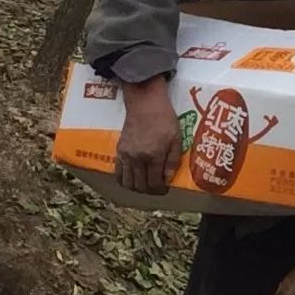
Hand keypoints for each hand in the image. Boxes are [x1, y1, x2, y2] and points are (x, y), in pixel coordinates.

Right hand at [116, 76, 182, 194]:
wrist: (145, 103)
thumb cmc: (164, 119)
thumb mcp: (177, 139)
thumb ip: (173, 161)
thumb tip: (167, 179)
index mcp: (154, 156)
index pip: (154, 184)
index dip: (160, 191)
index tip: (165, 189)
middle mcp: (137, 158)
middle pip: (140, 186)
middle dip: (150, 191)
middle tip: (157, 188)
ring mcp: (126, 155)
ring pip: (127, 183)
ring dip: (137, 188)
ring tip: (145, 184)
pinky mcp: (119, 150)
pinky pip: (117, 172)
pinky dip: (124, 180)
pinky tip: (133, 178)